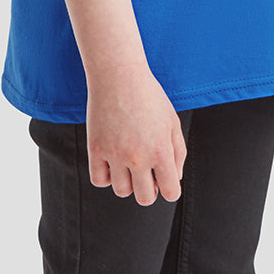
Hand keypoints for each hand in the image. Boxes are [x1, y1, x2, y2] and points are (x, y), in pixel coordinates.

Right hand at [86, 66, 186, 205]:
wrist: (118, 74)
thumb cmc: (149, 96)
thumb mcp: (172, 121)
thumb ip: (178, 152)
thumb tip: (173, 179)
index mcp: (161, 150)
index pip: (170, 192)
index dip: (169, 187)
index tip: (164, 177)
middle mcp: (138, 157)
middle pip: (145, 198)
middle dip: (149, 189)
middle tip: (146, 171)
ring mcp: (115, 154)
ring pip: (122, 191)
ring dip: (127, 181)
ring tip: (128, 161)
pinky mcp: (95, 149)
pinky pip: (99, 180)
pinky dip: (106, 176)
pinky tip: (112, 160)